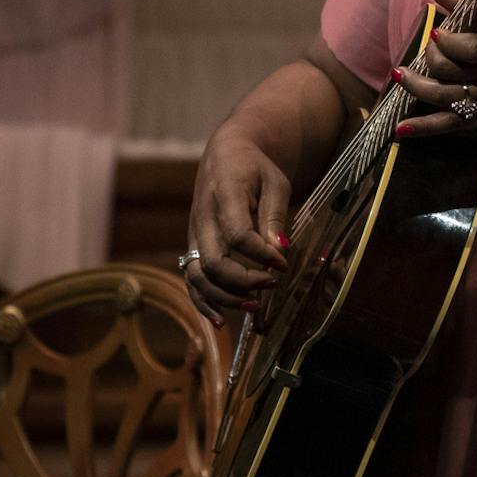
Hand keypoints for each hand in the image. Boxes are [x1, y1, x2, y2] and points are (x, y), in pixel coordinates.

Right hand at [184, 127, 290, 325]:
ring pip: (198, 277)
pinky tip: (220, 321)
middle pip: (214, 262)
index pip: (239, 235)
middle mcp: (203, 219)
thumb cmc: (254, 168)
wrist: (224, 156)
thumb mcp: (275, 181)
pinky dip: (203, 303)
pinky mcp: (194, 247)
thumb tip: (280, 250)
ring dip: (224, 297)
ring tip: (254, 306)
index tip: (284, 263)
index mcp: (224, 195)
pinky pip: (191, 280)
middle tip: (272, 284)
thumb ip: (275, 215)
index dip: (263, 255)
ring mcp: (195, 235)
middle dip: (244, 281)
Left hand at [391, 0, 476, 138]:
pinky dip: (426, 127)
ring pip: (447, 93)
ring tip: (400, 75)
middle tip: (429, 46)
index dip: (449, 32)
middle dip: (432, 56)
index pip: (473, 38)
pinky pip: (454, 123)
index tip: (433, 11)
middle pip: (453, 66)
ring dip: (417, 85)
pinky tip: (401, 128)